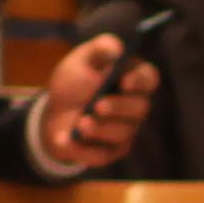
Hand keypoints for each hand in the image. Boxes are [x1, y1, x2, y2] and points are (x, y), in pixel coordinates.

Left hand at [36, 36, 158, 167]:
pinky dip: (83, 147)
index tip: (124, 82)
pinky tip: (68, 139)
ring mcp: (125, 131)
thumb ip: (99, 50)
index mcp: (132, 80)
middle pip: (139, 109)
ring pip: (122, 133)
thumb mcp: (82, 60)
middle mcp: (135, 107)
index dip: (140, 81)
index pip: (149, 78)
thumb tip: (116, 48)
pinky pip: (103, 153)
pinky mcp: (111, 152)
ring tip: (79, 124)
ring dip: (100, 129)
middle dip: (118, 108)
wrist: (54, 111)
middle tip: (98, 106)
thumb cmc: (74, 82)